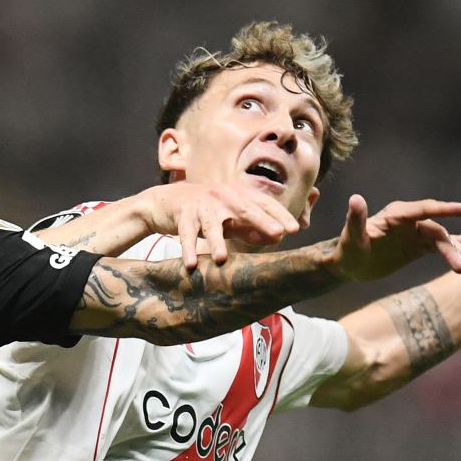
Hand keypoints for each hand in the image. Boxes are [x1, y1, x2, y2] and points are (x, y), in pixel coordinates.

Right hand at [134, 182, 299, 268]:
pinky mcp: (182, 215)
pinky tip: (190, 264)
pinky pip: (186, 234)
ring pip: (211, 225)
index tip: (295, 229)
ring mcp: (201, 205)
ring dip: (216, 242)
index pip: (263, 203)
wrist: (165, 201)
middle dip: (261, 220)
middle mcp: (221, 196)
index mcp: (237, 195)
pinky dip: (187, 249)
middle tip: (278, 234)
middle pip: (244, 208)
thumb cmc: (205, 211)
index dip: (279, 214)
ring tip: (222, 259)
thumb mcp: (230, 219)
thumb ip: (251, 227)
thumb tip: (279, 237)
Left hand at [331, 195, 460, 281]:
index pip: (423, 210)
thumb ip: (356, 219)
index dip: (443, 209)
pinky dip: (458, 249)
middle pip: (437, 231)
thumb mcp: (351, 237)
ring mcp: (416, 234)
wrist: (349, 266)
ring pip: (445, 240)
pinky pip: (442, 247)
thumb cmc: (347, 250)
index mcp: (396, 215)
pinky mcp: (419, 247)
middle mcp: (410, 221)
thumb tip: (355, 198)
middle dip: (454, 248)